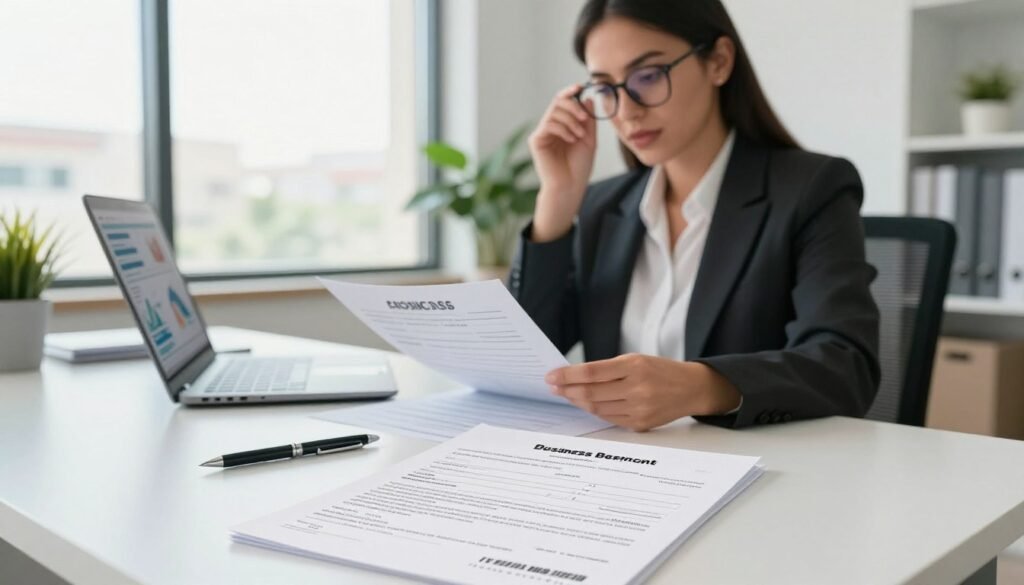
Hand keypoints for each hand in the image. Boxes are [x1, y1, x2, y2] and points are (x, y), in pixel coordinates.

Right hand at [528, 84, 597, 241]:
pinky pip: (549, 124)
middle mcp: (550, 127)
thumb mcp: (589, 139)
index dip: (570, 92)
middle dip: (572, 105)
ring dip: (571, 120)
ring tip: (580, 135)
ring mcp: (542, 133)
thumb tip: (587, 98)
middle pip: (557, 102)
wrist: (570, 186)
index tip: (580, 86)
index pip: (563, 102)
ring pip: (554, 112)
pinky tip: (571, 139)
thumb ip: (588, 119)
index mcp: (562, 125)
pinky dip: (563, 129)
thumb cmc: (579, 167)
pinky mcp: (536, 140)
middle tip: (584, 117)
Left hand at [545, 354, 741, 431]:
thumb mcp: (636, 360)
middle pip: (590, 393)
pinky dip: (594, 411)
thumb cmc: (660, 370)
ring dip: (577, 401)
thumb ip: (608, 369)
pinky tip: (586, 404)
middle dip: (566, 390)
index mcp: (634, 366)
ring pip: (596, 408)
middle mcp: (637, 388)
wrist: (691, 388)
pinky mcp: (640, 423)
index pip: (592, 372)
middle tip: (552, 387)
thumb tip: (574, 377)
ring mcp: (639, 408)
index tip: (551, 376)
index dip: (567, 375)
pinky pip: (609, 418)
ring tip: (566, 394)